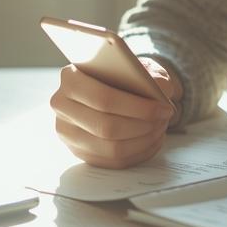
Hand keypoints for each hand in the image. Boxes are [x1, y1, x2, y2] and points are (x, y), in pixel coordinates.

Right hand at [50, 57, 180, 168]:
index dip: (137, 107)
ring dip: (143, 141)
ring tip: (160, 129)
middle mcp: (61, 106)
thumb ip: (150, 74)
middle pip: (107, 127)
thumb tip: (161, 88)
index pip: (103, 98)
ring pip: (111, 148)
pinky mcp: (77, 151)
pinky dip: (138, 153)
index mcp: (70, 78)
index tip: (164, 107)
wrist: (108, 84)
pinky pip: (112, 161)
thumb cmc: (121, 74)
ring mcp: (67, 132)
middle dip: (143, 126)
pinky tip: (152, 140)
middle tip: (165, 119)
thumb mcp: (137, 65)